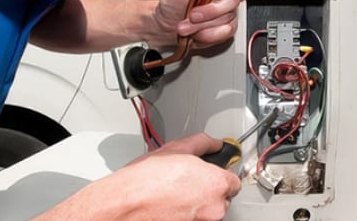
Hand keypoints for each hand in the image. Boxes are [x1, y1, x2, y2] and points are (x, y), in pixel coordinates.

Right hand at [33, 134, 239, 220]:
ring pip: (206, 211)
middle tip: (183, 182)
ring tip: (172, 195)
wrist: (124, 204)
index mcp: (216, 183)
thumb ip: (202, 143)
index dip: (218, 174)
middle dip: (205, 189)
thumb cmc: (144, 180)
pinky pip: (193, 220)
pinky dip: (185, 215)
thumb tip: (215, 143)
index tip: (209, 173)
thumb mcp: (174, 149)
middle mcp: (214, 208)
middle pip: (220, 197)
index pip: (233, 180)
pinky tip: (169, 206)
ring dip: (195, 204)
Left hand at [154, 0, 254, 46]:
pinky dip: (209, 34)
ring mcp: (227, 13)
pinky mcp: (225, 29)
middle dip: (210, 10)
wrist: (165, 24)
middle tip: (192, 13)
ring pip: (226, 18)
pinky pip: (226, 32)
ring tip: (187, 24)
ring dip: (203, 24)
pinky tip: (198, 33)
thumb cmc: (173, 0)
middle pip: (234, 1)